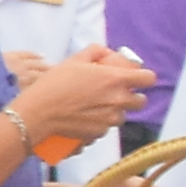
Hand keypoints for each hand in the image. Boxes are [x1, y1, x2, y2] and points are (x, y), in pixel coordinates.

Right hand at [16, 47, 156, 154]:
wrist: (38, 113)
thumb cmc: (54, 84)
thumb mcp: (73, 61)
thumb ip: (94, 53)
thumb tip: (104, 52)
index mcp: (115, 79)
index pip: (148, 79)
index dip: (144, 77)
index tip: (136, 78)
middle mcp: (117, 101)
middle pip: (141, 102)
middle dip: (132, 97)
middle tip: (115, 94)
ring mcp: (109, 120)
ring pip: (122, 116)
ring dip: (114, 112)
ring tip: (96, 107)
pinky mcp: (99, 134)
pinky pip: (106, 129)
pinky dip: (99, 124)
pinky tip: (84, 119)